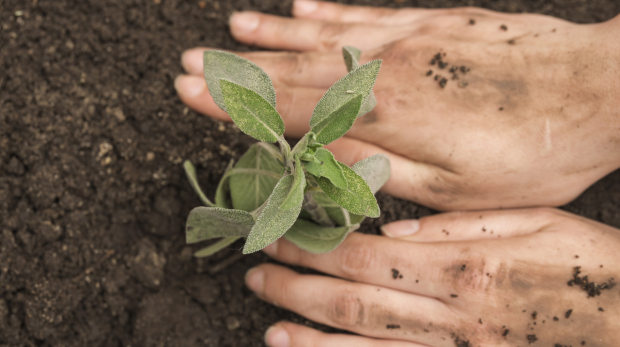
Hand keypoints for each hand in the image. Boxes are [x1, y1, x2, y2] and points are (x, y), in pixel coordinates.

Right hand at [175, 1, 619, 209]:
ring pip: (321, 37)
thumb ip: (378, 169)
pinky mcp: (431, 22)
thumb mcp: (451, 188)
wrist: (598, 91)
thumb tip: (318, 159)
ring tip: (230, 31)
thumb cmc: (530, 153)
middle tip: (187, 62)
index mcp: (383, 116)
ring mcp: (406, 40)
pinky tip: (298, 8)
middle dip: (235, 69)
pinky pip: (364, 14)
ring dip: (270, 37)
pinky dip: (325, 11)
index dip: (234, 103)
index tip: (188, 93)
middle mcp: (383, 70)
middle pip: (293, 69)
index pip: (287, 109)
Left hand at [245, 208, 619, 345]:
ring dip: (313, 341)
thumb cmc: (588, 264)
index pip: (368, 256)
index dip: (317, 248)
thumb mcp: (533, 221)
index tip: (280, 237)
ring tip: (270, 331)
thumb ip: (460, 226)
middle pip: (356, 304)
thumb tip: (399, 229)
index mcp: (466, 269)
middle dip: (299, 290)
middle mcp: (455, 318)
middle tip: (257, 277)